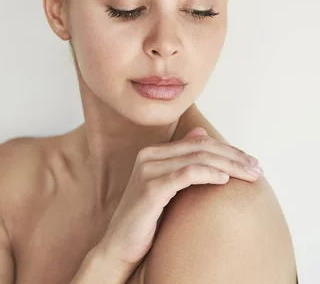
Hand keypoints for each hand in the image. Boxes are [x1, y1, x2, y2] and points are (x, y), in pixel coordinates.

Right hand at [97, 127, 262, 265]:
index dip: (228, 150)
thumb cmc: (145, 218)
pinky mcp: (150, 188)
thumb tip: (201, 133)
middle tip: (258, 169)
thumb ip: (181, 161)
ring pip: (197, 159)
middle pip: (200, 148)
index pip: (198, 142)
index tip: (251, 162)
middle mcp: (148, 156)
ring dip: (228, 166)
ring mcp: (147, 171)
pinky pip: (186, 174)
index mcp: (152, 152)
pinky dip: (208, 174)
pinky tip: (224, 180)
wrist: (120, 244)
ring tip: (249, 176)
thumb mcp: (166, 186)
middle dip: (234, 157)